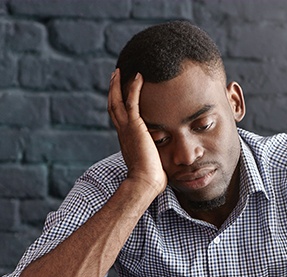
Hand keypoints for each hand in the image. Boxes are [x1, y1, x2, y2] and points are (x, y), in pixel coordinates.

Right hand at [108, 69, 166, 194]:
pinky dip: (134, 88)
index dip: (117, 104)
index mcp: (126, 139)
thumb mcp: (150, 161)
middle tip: (115, 76)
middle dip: (113, 90)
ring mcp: (126, 129)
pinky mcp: (135, 127)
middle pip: (113, 106)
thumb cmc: (150, 177)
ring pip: (117, 101)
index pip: (119, 118)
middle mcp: (122, 132)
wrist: (145, 182)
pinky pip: (132, 102)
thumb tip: (161, 157)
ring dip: (118, 85)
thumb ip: (153, 154)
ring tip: (120, 72)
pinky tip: (139, 76)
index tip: (119, 95)